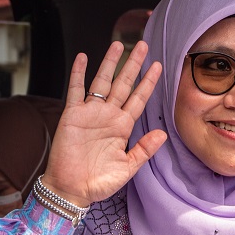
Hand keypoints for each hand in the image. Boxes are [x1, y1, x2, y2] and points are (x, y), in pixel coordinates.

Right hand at [42, 40, 166, 207]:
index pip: (139, 99)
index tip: (158, 66)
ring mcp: (90, 114)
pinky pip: (76, 90)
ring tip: (118, 45)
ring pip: (102, 82)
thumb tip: (163, 133)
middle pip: (123, 84)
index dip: (148, 83)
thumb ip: (144, 149)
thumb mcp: (128, 168)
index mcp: (122, 127)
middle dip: (134, 65)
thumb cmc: (98, 182)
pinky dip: (78, 73)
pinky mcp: (72, 115)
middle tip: (144, 46)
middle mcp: (108, 116)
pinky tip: (84, 57)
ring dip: (110, 63)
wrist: (72, 190)